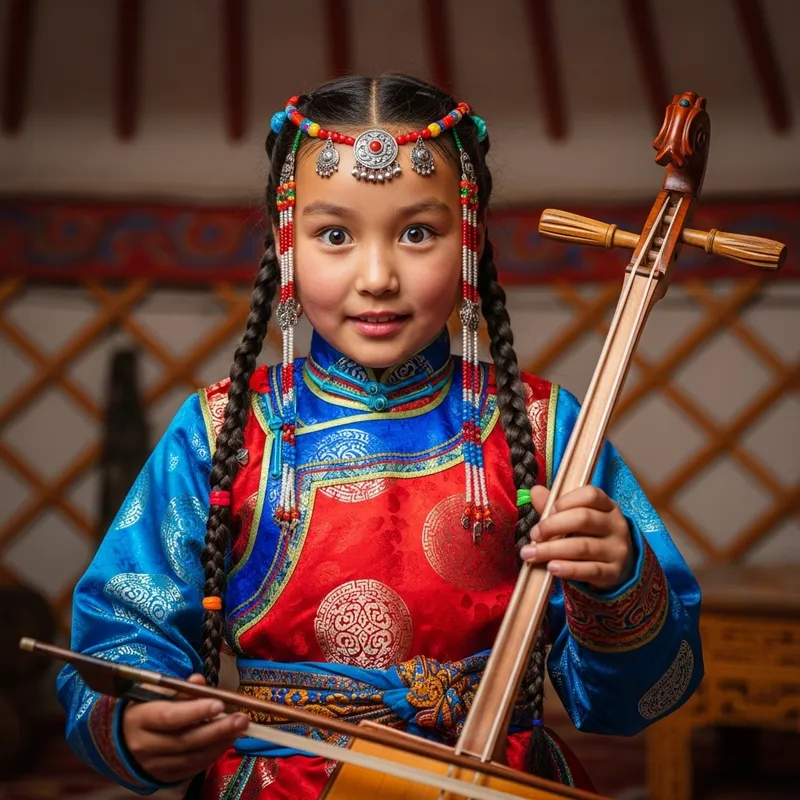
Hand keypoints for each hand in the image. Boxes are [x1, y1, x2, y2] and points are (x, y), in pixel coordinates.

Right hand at [122, 674, 249, 782]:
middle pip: (184, 740)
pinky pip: (191, 768)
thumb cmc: (144, 709)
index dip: (195, 711)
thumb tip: (199, 681)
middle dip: (217, 729)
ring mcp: (153, 765)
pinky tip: (227, 741)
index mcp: (139, 719)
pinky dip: (212, 755)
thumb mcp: (154, 693)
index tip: (219, 704)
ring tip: (240, 729)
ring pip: (191, 757)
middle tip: (242, 719)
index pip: (169, 717)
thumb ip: (178, 688)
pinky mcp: (163, 777)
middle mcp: (144, 745)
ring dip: (220, 743)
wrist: (122, 740)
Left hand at [519, 485, 634, 591]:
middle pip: (583, 519)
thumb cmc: (590, 536)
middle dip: (552, 526)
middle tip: (533, 535)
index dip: (565, 501)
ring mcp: (617, 550)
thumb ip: (555, 506)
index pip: (590, 495)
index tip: (547, 512)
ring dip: (552, 550)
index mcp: (607, 506)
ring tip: (531, 554)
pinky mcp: (614, 573)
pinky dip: (568, 569)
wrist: (616, 567)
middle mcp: (616, 525)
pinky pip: (590, 570)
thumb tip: (535, 490)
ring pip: (583, 547)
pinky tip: (551, 568)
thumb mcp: (576, 518)